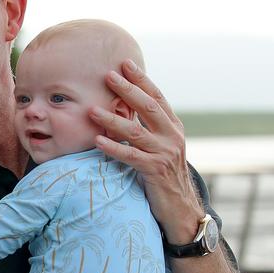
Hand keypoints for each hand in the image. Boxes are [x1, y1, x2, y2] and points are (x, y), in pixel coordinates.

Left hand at [87, 59, 202, 244]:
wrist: (181, 209)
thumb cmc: (164, 176)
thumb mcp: (161, 147)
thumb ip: (149, 129)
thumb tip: (128, 109)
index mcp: (173, 127)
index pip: (156, 97)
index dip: (141, 80)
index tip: (125, 63)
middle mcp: (172, 136)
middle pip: (147, 107)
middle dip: (127, 90)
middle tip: (108, 75)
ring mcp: (165, 153)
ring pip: (135, 132)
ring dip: (112, 119)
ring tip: (92, 110)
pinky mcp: (155, 172)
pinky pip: (131, 157)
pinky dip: (113, 148)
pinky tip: (98, 141)